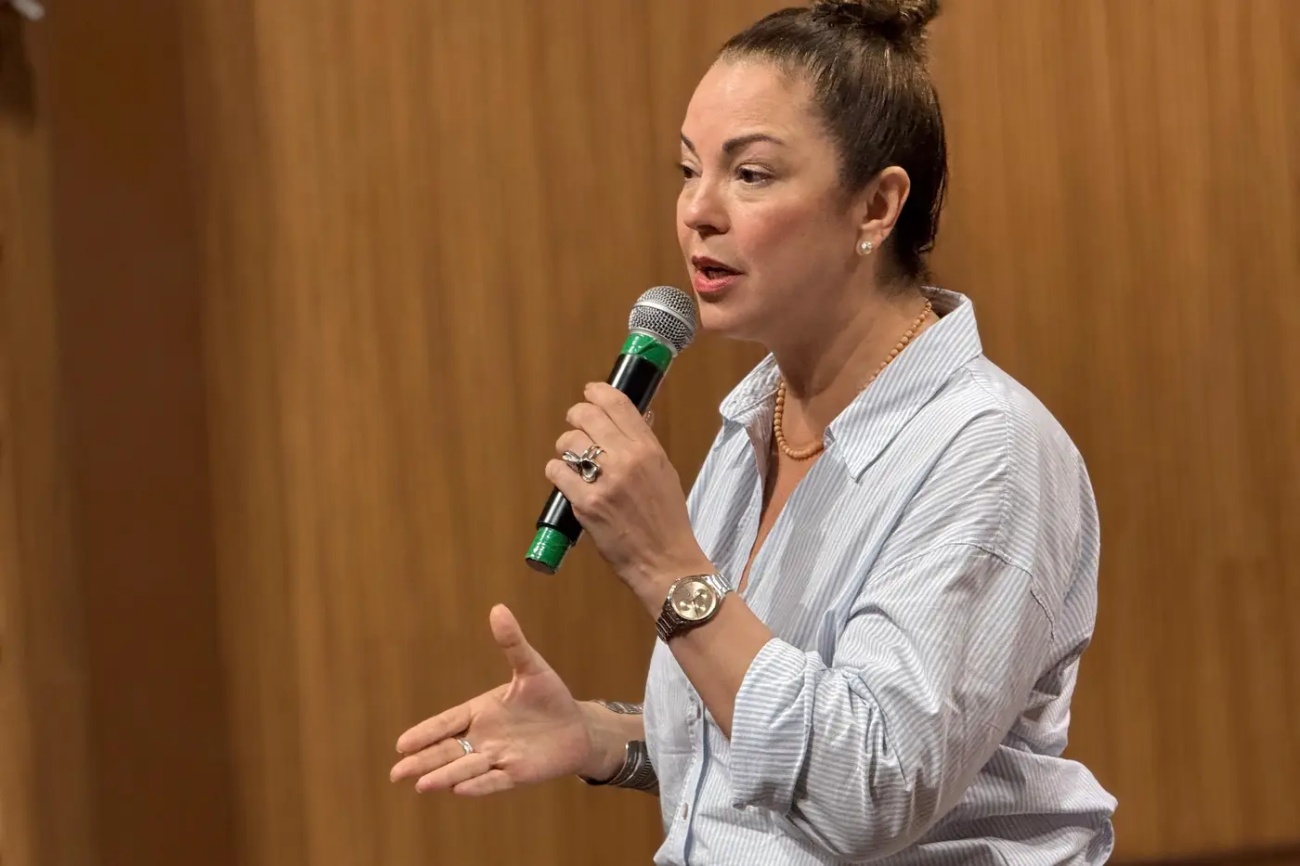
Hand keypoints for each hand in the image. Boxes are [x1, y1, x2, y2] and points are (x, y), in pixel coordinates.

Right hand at [390, 605, 593, 795]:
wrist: (576, 727)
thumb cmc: (549, 697)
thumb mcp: (531, 667)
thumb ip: (512, 643)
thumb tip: (498, 608)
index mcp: (479, 712)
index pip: (447, 723)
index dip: (425, 733)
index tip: (402, 744)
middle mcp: (483, 738)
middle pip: (447, 751)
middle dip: (423, 761)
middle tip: (396, 772)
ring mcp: (498, 757)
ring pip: (466, 768)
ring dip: (445, 776)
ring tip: (421, 784)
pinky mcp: (516, 774)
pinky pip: (494, 781)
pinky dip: (478, 785)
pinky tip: (459, 790)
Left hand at [546, 383, 713, 610]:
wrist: (665, 561)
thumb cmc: (667, 519)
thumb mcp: (664, 473)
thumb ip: (645, 444)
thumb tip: (632, 416)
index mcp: (648, 448)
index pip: (617, 403)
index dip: (597, 392)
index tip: (590, 393)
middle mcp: (626, 459)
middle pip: (586, 416)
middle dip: (576, 417)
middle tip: (576, 426)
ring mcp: (604, 481)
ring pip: (568, 442)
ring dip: (566, 448)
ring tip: (573, 462)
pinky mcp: (586, 503)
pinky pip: (557, 471)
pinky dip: (557, 473)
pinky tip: (566, 481)